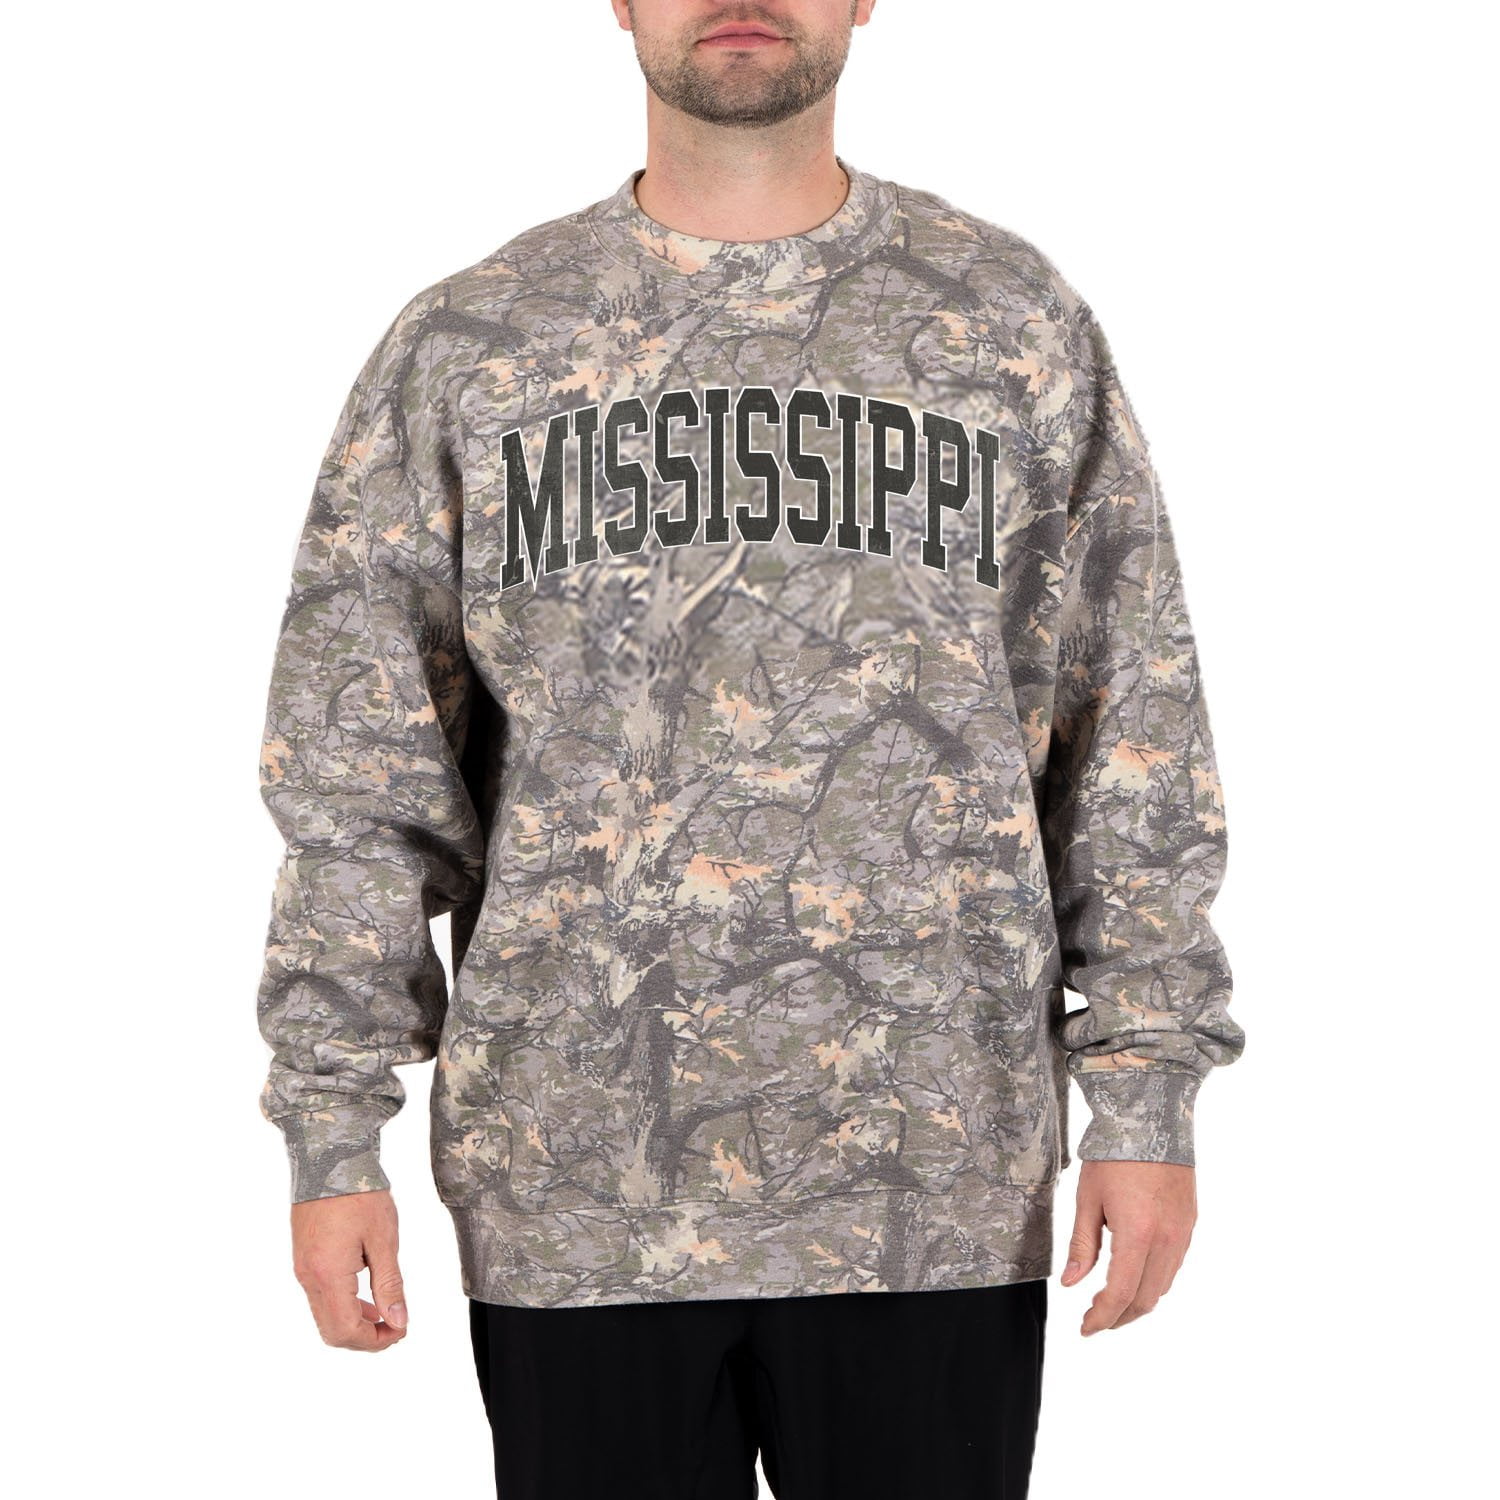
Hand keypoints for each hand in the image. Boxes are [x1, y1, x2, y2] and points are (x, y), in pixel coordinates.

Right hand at [290, 1188, 408, 1350]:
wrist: (329, 1159)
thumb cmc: (358, 1194)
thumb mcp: (383, 1238)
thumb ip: (390, 1284)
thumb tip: (398, 1321)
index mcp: (328, 1275)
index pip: (346, 1331)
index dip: (376, 1341)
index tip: (401, 1330)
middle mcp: (309, 1278)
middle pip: (332, 1332)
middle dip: (365, 1338)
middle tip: (395, 1326)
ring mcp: (302, 1270)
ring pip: (325, 1317)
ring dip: (355, 1322)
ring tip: (386, 1311)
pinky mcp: (304, 1260)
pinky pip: (321, 1297)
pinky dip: (343, 1305)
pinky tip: (366, 1293)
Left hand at [1060, 1160, 1195, 1335]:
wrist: (1150, 1120)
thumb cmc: (1113, 1155)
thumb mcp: (1087, 1198)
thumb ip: (1082, 1245)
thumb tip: (1071, 1284)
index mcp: (1138, 1234)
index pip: (1120, 1294)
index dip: (1101, 1318)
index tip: (1085, 1328)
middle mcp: (1167, 1240)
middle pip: (1145, 1299)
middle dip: (1119, 1317)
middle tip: (1095, 1320)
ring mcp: (1183, 1234)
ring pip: (1163, 1286)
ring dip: (1137, 1302)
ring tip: (1111, 1303)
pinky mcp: (1189, 1224)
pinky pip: (1173, 1267)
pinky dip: (1153, 1282)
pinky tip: (1134, 1276)